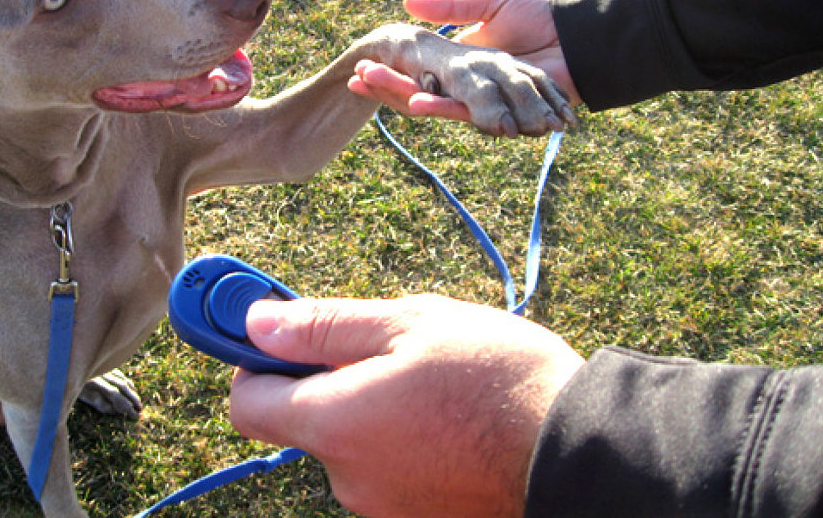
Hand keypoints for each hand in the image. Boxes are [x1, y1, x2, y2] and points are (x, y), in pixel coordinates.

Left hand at [229, 295, 583, 517]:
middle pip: (302, 418)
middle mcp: (345, 475)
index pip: (245, 402)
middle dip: (325, 376)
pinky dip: (397, 435)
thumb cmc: (497, 378)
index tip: (270, 330)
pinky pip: (384, 464)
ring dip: (368, 403)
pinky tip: (445, 413)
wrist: (576, 451)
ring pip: (350, 438)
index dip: (251, 361)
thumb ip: (324, 326)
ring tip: (428, 377)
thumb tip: (256, 323)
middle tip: (378, 341)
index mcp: (334, 423)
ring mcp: (381, 503)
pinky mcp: (414, 513)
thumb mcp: (409, 323)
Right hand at [347, 0, 581, 120]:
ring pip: (438, 103)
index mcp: (466, 61)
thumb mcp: (490, 3)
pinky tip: (415, 103)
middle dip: (387, 85)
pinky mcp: (503, 112)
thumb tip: (407, 0)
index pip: (420, 69)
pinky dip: (442, 108)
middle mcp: (471, 85)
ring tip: (370, 86)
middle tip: (356, 77)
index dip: (391, 70)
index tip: (360, 67)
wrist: (578, 36)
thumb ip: (452, 7)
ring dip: (403, 96)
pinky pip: (468, 112)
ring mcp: (486, 101)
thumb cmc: (541, 16)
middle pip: (421, 88)